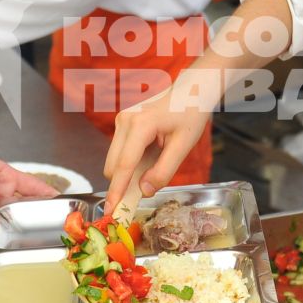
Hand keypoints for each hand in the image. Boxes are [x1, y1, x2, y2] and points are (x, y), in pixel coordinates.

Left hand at [0, 139, 57, 227]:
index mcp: (8, 177)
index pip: (35, 188)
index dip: (50, 196)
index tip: (64, 205)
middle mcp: (1, 195)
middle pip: (22, 209)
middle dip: (32, 217)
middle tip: (41, 223)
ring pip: (5, 222)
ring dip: (9, 226)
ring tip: (15, 228)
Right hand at [103, 69, 218, 207]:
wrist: (190, 91)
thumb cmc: (190, 115)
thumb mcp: (183, 146)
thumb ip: (164, 171)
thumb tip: (144, 191)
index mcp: (140, 125)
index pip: (123, 165)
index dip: (117, 191)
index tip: (112, 211)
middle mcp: (125, 121)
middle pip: (113, 165)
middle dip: (123, 183)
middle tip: (144, 192)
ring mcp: (121, 120)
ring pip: (114, 160)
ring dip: (128, 172)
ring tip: (156, 163)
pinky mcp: (122, 123)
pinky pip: (120, 152)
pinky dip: (131, 163)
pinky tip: (152, 155)